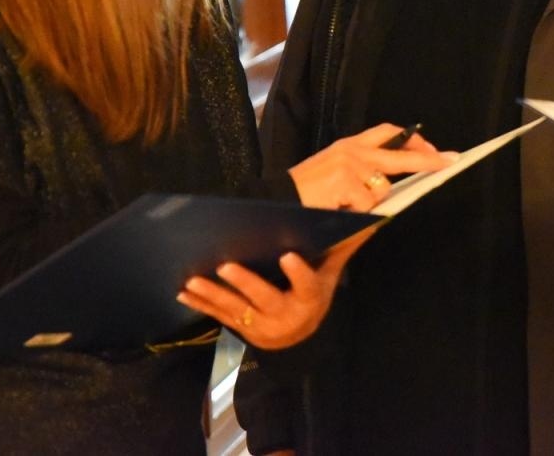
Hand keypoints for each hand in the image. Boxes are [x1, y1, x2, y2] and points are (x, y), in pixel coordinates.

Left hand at [177, 228, 375, 349]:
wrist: (298, 337)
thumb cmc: (315, 295)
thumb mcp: (331, 275)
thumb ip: (343, 247)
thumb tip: (370, 217)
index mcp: (309, 298)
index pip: (306, 284)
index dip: (297, 272)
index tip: (288, 255)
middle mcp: (285, 314)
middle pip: (264, 298)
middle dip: (244, 282)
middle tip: (226, 265)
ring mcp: (260, 323)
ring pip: (235, 308)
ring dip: (212, 294)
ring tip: (193, 280)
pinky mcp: (241, 327)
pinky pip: (219, 315)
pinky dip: (200, 303)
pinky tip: (182, 292)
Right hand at [288, 123, 454, 210]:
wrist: (277, 201)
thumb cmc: (306, 191)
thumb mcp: (334, 171)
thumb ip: (363, 170)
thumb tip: (395, 182)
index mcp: (350, 144)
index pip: (388, 132)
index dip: (414, 141)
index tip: (435, 151)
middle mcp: (352, 150)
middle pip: (401, 154)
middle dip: (428, 160)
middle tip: (450, 162)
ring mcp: (349, 165)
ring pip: (381, 189)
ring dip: (369, 203)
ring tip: (342, 204)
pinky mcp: (345, 183)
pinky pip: (367, 205)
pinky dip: (356, 213)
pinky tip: (337, 209)